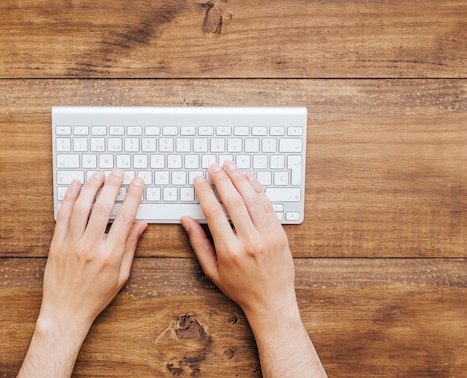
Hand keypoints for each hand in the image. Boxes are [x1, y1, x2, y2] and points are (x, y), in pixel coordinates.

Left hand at [39, 169, 147, 330]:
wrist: (66, 312)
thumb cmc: (95, 297)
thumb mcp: (121, 276)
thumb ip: (131, 247)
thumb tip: (141, 224)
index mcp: (111, 255)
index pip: (125, 217)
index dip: (133, 196)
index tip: (138, 182)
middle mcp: (91, 247)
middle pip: (103, 207)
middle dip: (113, 185)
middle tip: (118, 172)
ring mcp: (71, 244)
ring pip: (82, 207)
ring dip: (91, 187)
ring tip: (99, 175)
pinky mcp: (56, 244)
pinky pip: (63, 215)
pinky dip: (69, 198)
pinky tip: (75, 186)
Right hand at [181, 161, 297, 321]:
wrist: (272, 301)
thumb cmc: (240, 288)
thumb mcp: (212, 271)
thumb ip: (198, 243)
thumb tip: (186, 220)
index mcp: (230, 250)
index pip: (214, 212)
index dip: (205, 192)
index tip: (199, 180)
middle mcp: (249, 241)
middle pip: (233, 201)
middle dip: (221, 179)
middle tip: (214, 167)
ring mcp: (267, 236)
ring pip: (252, 199)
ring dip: (239, 179)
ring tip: (230, 166)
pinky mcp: (280, 234)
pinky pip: (268, 205)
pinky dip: (258, 189)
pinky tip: (249, 178)